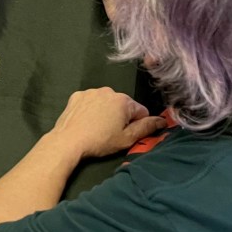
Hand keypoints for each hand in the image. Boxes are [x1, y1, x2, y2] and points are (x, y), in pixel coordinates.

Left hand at [49, 87, 166, 159]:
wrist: (68, 140)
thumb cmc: (100, 141)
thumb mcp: (127, 138)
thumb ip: (146, 127)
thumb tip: (162, 121)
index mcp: (123, 100)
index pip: (141, 111)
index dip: (137, 124)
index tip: (127, 133)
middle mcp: (108, 91)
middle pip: (123, 105)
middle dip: (121, 117)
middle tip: (111, 132)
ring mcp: (90, 91)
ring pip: (106, 102)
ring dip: (106, 111)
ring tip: (98, 127)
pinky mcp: (76, 95)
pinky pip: (90, 101)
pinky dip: (91, 109)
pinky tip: (86, 121)